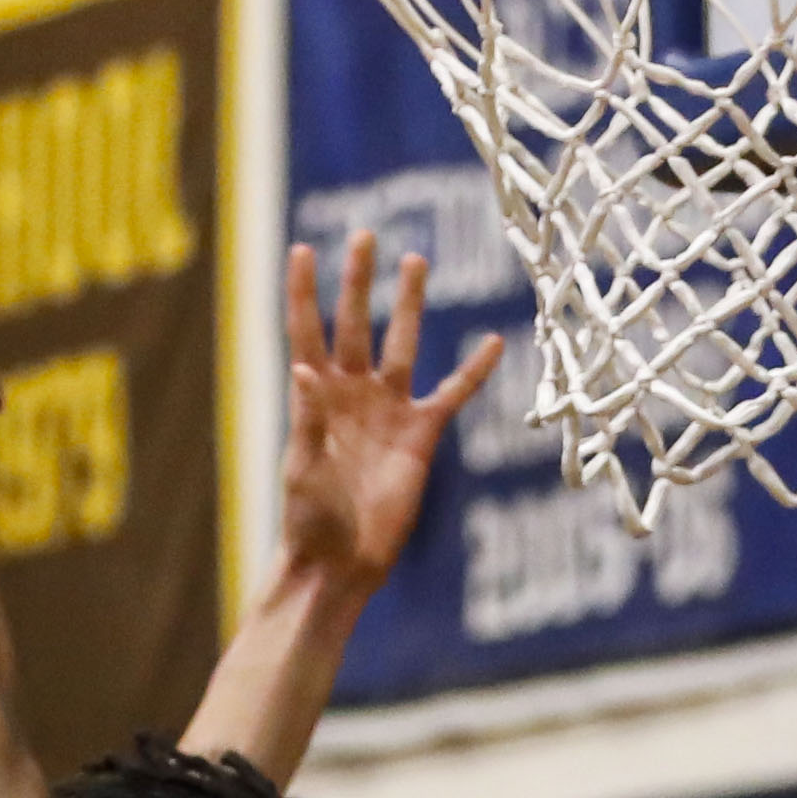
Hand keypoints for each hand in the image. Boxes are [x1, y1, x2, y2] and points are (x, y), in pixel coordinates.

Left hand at [278, 234, 503, 595]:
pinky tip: (494, 342)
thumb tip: (304, 369)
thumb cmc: (310, 519)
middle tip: (366, 235)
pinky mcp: (420, 436)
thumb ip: (310, 418)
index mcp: (315, 396)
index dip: (304, 292)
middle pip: (355, 324)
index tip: (302, 249)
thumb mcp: (304, 467)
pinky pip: (453, 395)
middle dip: (359, 281)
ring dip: (409, 305)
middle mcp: (351, 393)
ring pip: (402, 345)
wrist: (341, 562)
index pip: (306, 332)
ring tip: (415, 261)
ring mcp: (387, 410)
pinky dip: (473, 371)